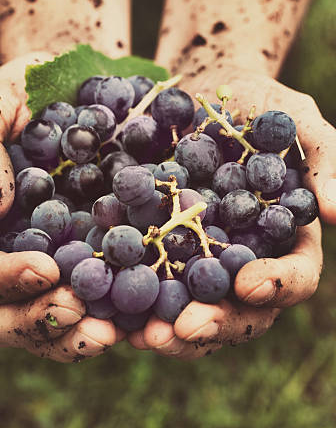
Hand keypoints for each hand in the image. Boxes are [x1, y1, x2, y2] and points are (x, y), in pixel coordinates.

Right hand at [0, 52, 121, 361]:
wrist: (69, 92)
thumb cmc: (19, 95)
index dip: (3, 279)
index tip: (44, 268)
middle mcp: (3, 260)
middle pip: (4, 318)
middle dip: (41, 322)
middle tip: (83, 314)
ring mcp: (48, 267)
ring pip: (50, 324)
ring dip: (77, 336)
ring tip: (114, 332)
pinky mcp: (89, 264)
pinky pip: (97, 305)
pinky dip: (117, 318)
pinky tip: (145, 318)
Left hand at [131, 67, 332, 357]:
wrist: (200, 89)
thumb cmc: (255, 102)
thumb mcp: (292, 118)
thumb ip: (323, 158)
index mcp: (284, 237)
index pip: (295, 275)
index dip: (278, 285)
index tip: (249, 284)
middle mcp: (244, 257)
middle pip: (241, 309)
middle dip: (215, 323)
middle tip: (183, 328)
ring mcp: (200, 258)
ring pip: (194, 310)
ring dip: (172, 330)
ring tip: (144, 337)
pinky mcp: (158, 248)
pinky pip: (149, 284)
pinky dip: (134, 304)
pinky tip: (112, 312)